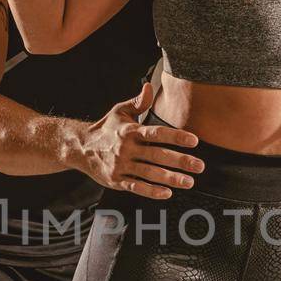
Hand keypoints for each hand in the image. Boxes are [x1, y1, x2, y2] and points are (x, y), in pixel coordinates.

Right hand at [76, 81, 204, 197]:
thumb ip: (139, 102)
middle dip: (180, 161)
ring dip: (171, 179)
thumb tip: (150, 87)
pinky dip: (152, 191)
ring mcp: (121, 166)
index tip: (194, 141)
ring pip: (149, 174)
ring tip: (189, 182)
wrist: (81, 148)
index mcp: (130, 131)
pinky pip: (136, 187)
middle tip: (199, 166)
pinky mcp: (117, 180)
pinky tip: (167, 193)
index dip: (176, 137)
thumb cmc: (106, 128)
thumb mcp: (120, 111)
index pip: (156, 133)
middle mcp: (126, 149)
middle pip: (157, 155)